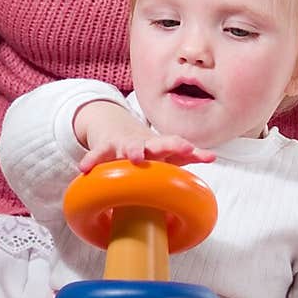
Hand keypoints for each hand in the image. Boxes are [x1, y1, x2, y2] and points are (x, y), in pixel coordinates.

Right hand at [73, 100, 214, 172]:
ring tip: (135, 157)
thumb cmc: (147, 146)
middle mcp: (144, 143)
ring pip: (128, 147)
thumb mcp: (166, 150)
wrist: (115, 129)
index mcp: (159, 145)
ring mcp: (123, 145)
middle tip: (179, 147)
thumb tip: (212, 156)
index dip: (184, 148)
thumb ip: (189, 155)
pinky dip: (92, 160)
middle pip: (157, 143)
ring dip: (133, 150)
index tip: (195, 151)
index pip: (174, 145)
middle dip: (167, 145)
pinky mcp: (104, 149)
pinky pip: (97, 155)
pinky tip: (85, 168)